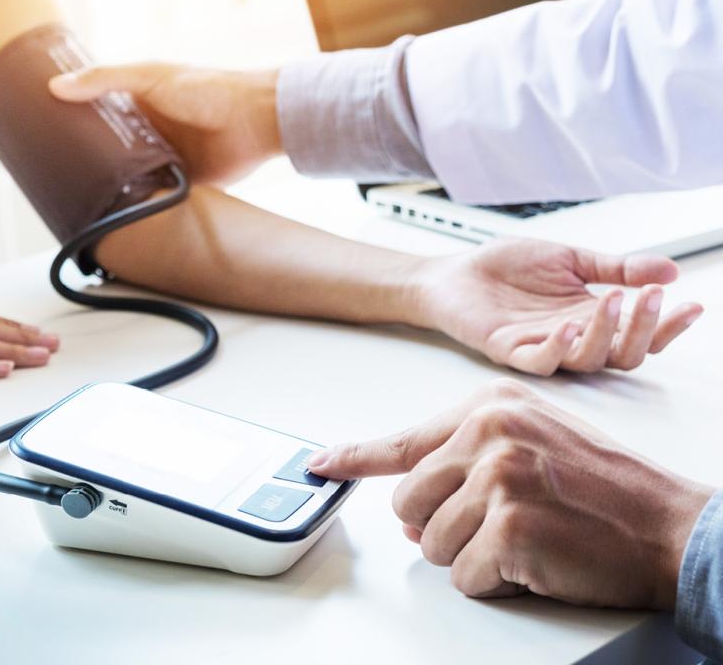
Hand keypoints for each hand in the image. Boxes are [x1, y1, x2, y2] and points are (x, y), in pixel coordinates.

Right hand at [49, 62, 280, 185]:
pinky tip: (113, 215)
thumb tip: (55, 87)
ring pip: (128, 176)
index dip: (72, 123)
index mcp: (140, 104)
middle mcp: (149, 132)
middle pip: (109, 149)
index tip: (40, 134)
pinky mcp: (181, 184)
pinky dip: (138, 204)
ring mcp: (164, 159)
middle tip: (50, 176)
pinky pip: (153, 197)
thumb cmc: (205, 89)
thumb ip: (104, 80)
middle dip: (86, 161)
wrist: (255, 120)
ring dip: (110, 186)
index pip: (98, 114)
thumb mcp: (149, 77)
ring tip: (73, 200)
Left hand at [310, 380, 714, 608]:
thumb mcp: (532, 445)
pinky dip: (496, 582)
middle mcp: (489, 433)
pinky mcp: (509, 527)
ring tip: (527, 537)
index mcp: (489, 407)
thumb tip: (409, 511)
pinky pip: (467, 576)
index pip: (404, 441)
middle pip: (410, 503)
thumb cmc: (605, 489)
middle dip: (443, 527)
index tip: (321, 464)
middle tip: (501, 524)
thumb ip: (464, 464)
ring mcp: (498, 478)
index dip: (355, 458)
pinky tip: (536, 559)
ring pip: (433, 544)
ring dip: (473, 556)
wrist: (669, 524)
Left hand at [412, 238, 702, 374]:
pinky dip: (558, 347)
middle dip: (644, 328)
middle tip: (651, 298)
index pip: (640, 332)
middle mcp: (573, 338)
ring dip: (605, 332)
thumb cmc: (507, 269)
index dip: (668, 324)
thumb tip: (668, 270)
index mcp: (591, 318)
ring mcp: (542, 347)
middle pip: (623, 353)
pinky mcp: (510, 350)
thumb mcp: (570, 259)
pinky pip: (541, 360)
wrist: (455, 273)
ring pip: (588, 359)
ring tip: (613, 301)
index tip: (691, 305)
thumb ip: (616, 268)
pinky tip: (569, 327)